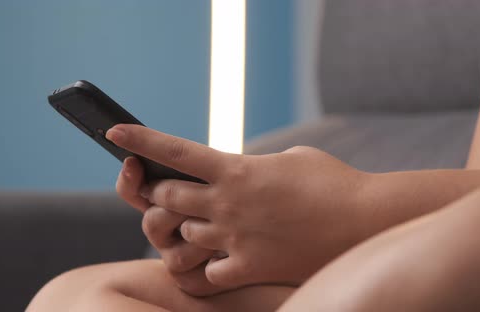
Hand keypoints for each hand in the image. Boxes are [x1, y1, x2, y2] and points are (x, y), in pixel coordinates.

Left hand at [107, 125, 368, 287]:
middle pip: (165, 198)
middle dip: (160, 194)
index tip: (114, 132)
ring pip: (181, 238)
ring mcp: (236, 238)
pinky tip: (217, 261)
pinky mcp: (250, 268)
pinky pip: (206, 276)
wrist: (365, 220)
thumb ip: (254, 165)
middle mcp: (228, 203)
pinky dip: (205, 269)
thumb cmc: (332, 181)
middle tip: (167, 194)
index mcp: (236, 168)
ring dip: (184, 232)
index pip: (174, 150)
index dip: (140, 139)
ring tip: (199, 228)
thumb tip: (236, 173)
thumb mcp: (291, 158)